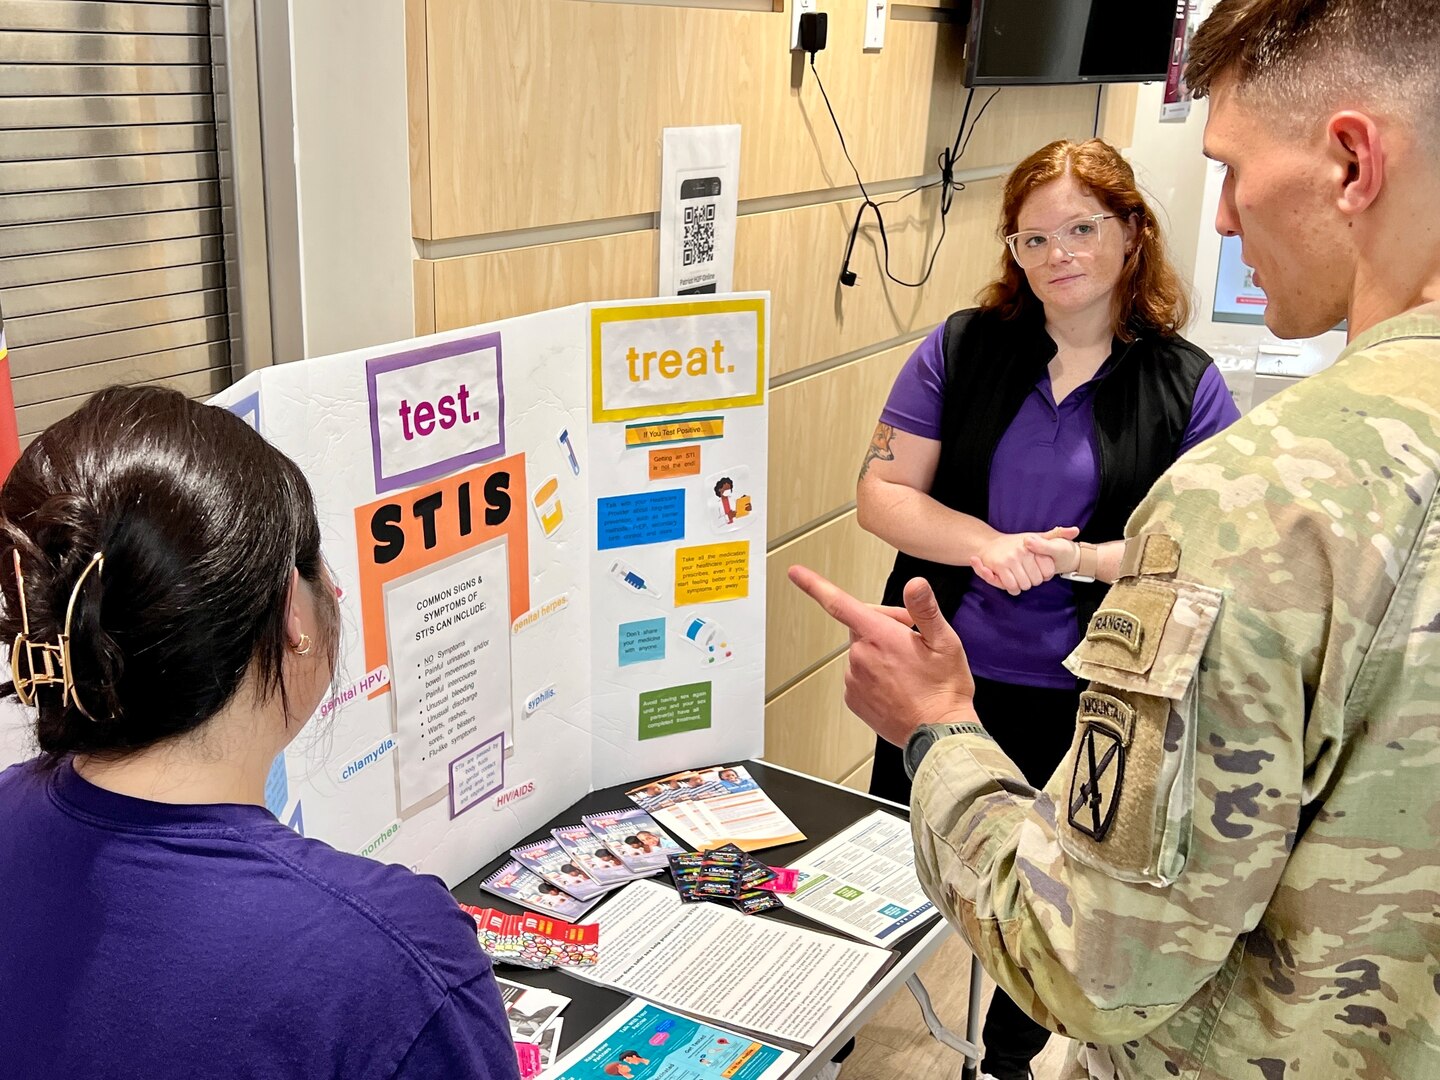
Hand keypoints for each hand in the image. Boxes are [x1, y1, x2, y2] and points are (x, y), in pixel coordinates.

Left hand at [787, 566, 978, 746]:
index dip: (815, 585)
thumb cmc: (944, 689)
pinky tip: (897, 684)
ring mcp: (854, 679)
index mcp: (880, 636)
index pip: (840, 603)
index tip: (795, 573)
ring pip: (863, 651)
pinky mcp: (853, 698)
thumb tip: (915, 584)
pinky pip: (860, 675)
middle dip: (884, 626)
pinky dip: (875, 674)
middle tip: (914, 640)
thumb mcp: (945, 642)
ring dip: (881, 653)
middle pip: (862, 626)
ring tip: (909, 669)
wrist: (939, 734)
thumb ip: (924, 610)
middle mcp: (860, 656)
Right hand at [970, 527, 1079, 594]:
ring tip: (1017, 577)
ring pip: (1025, 586)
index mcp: (1034, 544)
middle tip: (1025, 573)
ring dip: (1021, 586)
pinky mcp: (1000, 567)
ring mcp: (1011, 559)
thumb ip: (1057, 534)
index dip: (1043, 575)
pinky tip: (1011, 582)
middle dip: (1031, 581)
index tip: (1036, 568)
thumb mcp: (1037, 536)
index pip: (1048, 572)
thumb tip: (1076, 530)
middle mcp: (1023, 551)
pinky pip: (1012, 587)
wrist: (988, 544)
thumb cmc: (1015, 543)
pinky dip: (1012, 588)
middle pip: (1036, 581)